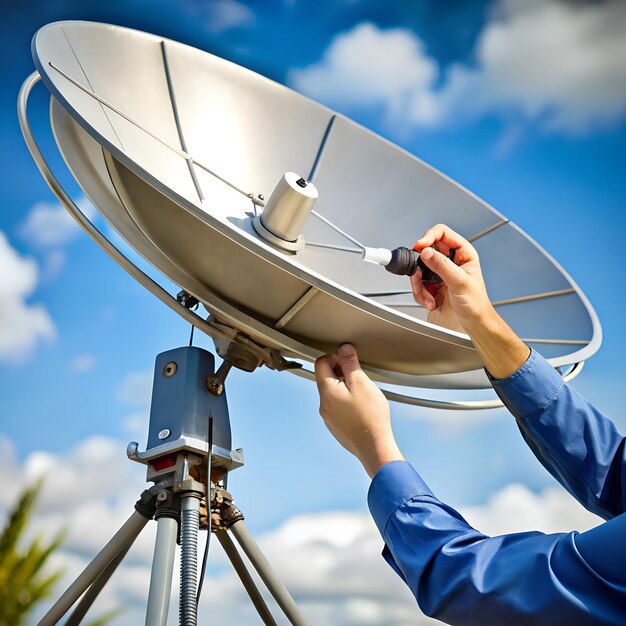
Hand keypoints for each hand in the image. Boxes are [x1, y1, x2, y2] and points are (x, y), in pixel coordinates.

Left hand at [314, 344, 402, 477]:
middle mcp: (323, 404)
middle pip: (325, 378)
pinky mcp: (335, 426)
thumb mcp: (362, 383)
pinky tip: (360, 408)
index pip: (320, 363)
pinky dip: (346, 402)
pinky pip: (336, 407)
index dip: (334, 357)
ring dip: (344, 387)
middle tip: (358, 378)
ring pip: (331, 393)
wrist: (374, 447)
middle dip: (340, 372)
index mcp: (327, 391)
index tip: (348, 362)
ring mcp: (328, 417)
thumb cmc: (370, 416)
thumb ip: (350, 363)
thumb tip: (343, 348)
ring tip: (362, 394)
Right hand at [411, 223, 529, 378]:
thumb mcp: (459, 282)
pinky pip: (418, 282)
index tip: (420, 247)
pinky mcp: (433, 283)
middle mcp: (451, 259)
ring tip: (427, 295)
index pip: (442, 233)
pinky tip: (430, 301)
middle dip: (420, 266)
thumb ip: (442, 265)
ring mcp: (441, 271)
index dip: (429, 237)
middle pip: (426, 250)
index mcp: (463, 253)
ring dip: (419, 283)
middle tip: (419, 276)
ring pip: (419, 268)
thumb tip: (427, 252)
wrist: (474, 323)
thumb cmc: (476, 304)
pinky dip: (420, 293)